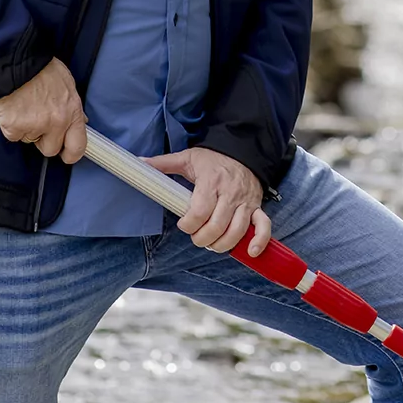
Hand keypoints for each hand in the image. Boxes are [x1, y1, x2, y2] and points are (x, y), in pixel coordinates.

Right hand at [0, 58, 87, 162]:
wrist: (16, 62)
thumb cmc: (42, 69)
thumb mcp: (67, 84)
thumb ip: (73, 106)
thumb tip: (81, 122)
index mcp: (72, 112)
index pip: (78, 146)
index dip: (71, 154)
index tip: (66, 154)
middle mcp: (56, 122)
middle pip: (51, 149)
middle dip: (44, 140)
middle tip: (38, 122)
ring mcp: (35, 126)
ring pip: (30, 141)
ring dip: (27, 130)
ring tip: (25, 108)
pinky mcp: (14, 128)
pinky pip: (13, 136)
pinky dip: (12, 126)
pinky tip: (13, 109)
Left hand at [143, 147, 271, 255]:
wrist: (243, 150)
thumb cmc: (213, 158)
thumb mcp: (188, 157)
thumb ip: (163, 163)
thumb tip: (139, 162)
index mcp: (211, 181)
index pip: (200, 210)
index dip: (189, 224)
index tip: (183, 224)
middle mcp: (230, 193)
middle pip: (217, 226)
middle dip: (202, 238)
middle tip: (196, 236)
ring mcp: (245, 202)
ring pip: (237, 231)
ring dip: (222, 244)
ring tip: (212, 243)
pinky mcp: (256, 207)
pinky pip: (263, 226)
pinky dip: (258, 240)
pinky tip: (251, 252)